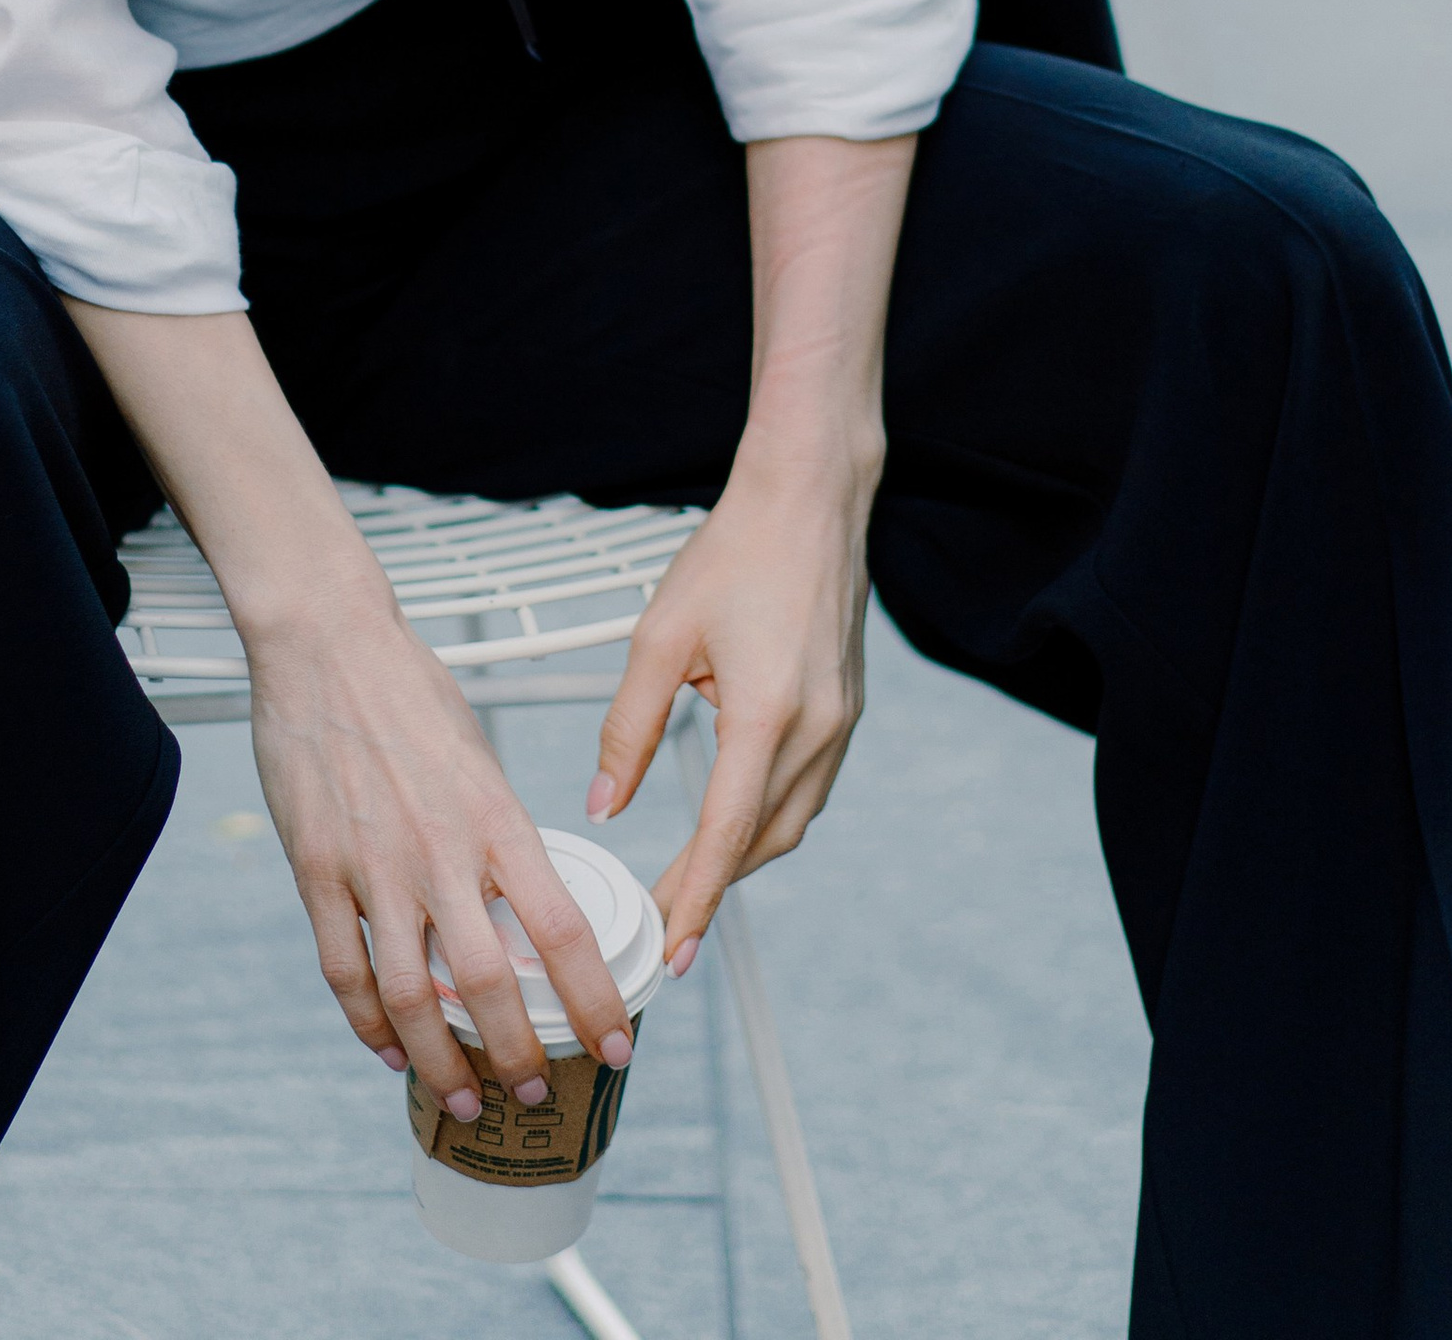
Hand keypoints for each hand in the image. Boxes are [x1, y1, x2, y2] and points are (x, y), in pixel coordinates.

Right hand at [244, 578, 638, 1114]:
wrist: (325, 641)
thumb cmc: (409, 688)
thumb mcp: (479, 756)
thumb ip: (498, 829)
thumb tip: (520, 895)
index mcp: (496, 817)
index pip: (562, 930)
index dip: (593, 1002)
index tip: (617, 1046)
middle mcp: (440, 851)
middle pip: (491, 985)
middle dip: (519, 1057)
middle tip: (536, 1093)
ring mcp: (374, 865)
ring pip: (414, 998)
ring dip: (444, 1063)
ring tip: (465, 1100)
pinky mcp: (317, 870)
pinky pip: (346, 971)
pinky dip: (370, 1025)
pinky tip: (391, 1050)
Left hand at [585, 437, 877, 973]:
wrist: (811, 499)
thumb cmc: (733, 554)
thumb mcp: (660, 637)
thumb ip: (628, 728)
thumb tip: (603, 802)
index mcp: (767, 714)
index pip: (725, 834)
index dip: (694, 898)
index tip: (670, 950)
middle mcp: (817, 729)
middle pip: (763, 840)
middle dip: (713, 888)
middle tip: (664, 923)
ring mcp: (842, 721)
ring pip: (792, 820)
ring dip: (742, 857)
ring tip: (690, 882)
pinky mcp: (848, 708)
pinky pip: (809, 786)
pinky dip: (770, 816)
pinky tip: (735, 820)